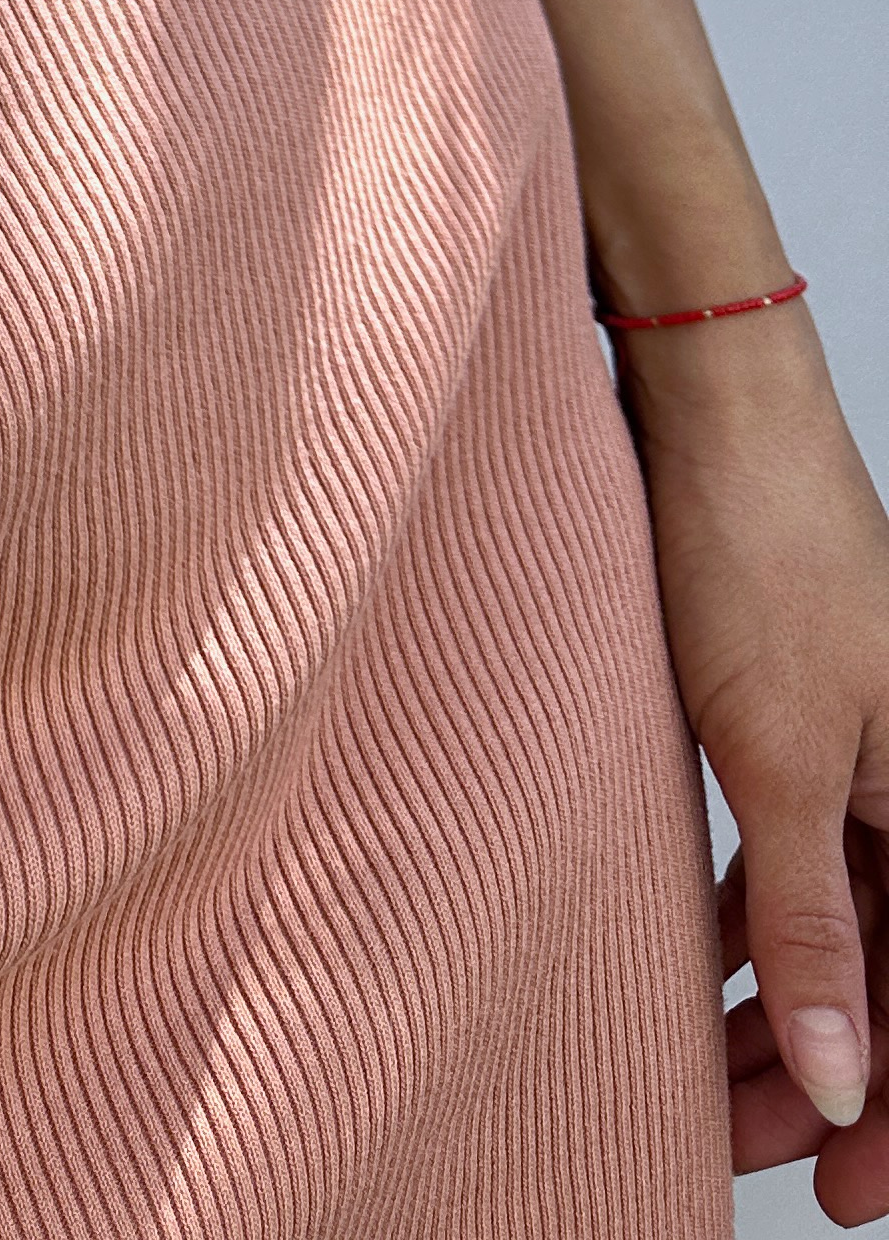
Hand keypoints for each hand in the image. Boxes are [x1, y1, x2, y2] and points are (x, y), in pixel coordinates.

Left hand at [627, 312, 888, 1220]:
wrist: (711, 408)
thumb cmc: (756, 550)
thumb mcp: (775, 761)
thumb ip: (807, 926)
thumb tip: (841, 1078)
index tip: (855, 1194)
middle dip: (835, 1072)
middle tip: (756, 1152)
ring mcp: (874, 749)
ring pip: (846, 920)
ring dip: (784, 1004)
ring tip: (712, 1082)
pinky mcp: (807, 717)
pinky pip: (801, 855)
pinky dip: (754, 920)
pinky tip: (698, 971)